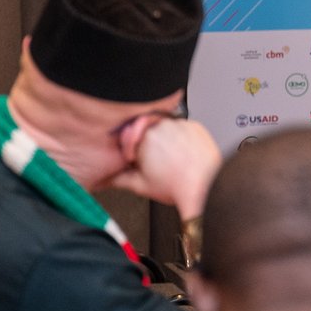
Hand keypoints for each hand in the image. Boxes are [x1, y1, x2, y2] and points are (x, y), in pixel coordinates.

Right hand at [108, 116, 222, 219]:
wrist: (207, 186)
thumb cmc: (177, 187)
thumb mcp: (140, 185)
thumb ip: (118, 178)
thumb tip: (104, 179)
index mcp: (143, 138)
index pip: (127, 137)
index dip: (130, 151)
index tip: (135, 160)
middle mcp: (161, 125)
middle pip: (145, 130)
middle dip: (146, 144)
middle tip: (154, 162)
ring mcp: (179, 123)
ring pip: (164, 127)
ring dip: (163, 139)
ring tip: (170, 159)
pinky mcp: (194, 125)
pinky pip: (181, 128)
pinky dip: (180, 138)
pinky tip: (182, 154)